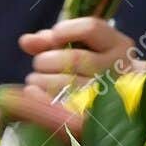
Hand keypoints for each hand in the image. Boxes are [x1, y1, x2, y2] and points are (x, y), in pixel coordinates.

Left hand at [18, 16, 140, 103]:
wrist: (119, 104)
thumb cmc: (93, 68)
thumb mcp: (80, 47)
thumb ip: (52, 41)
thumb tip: (25, 41)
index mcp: (119, 46)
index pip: (91, 28)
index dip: (64, 31)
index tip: (54, 39)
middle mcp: (119, 69)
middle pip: (74, 58)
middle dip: (46, 60)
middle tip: (40, 65)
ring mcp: (109, 95)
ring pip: (65, 83)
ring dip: (40, 80)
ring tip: (36, 80)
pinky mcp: (94, 117)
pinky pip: (61, 107)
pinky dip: (40, 99)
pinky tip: (34, 93)